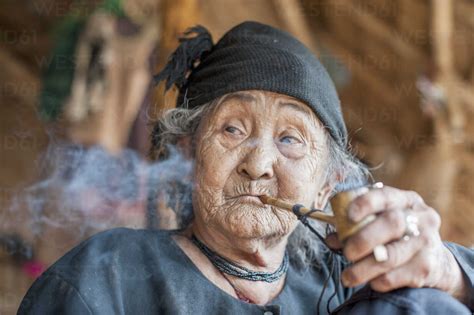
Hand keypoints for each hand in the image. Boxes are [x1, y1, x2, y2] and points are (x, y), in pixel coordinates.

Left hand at [325, 186, 467, 300]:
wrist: (436, 261)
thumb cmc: (397, 236)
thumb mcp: (382, 222)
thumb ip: (355, 226)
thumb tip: (331, 238)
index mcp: (405, 200)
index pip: (386, 195)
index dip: (366, 203)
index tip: (349, 215)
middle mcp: (421, 218)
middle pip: (392, 223)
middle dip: (363, 239)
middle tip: (347, 253)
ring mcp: (427, 242)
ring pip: (391, 255)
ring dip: (364, 268)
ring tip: (347, 277)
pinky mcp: (426, 267)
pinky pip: (396, 276)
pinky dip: (378, 281)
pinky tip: (370, 283)